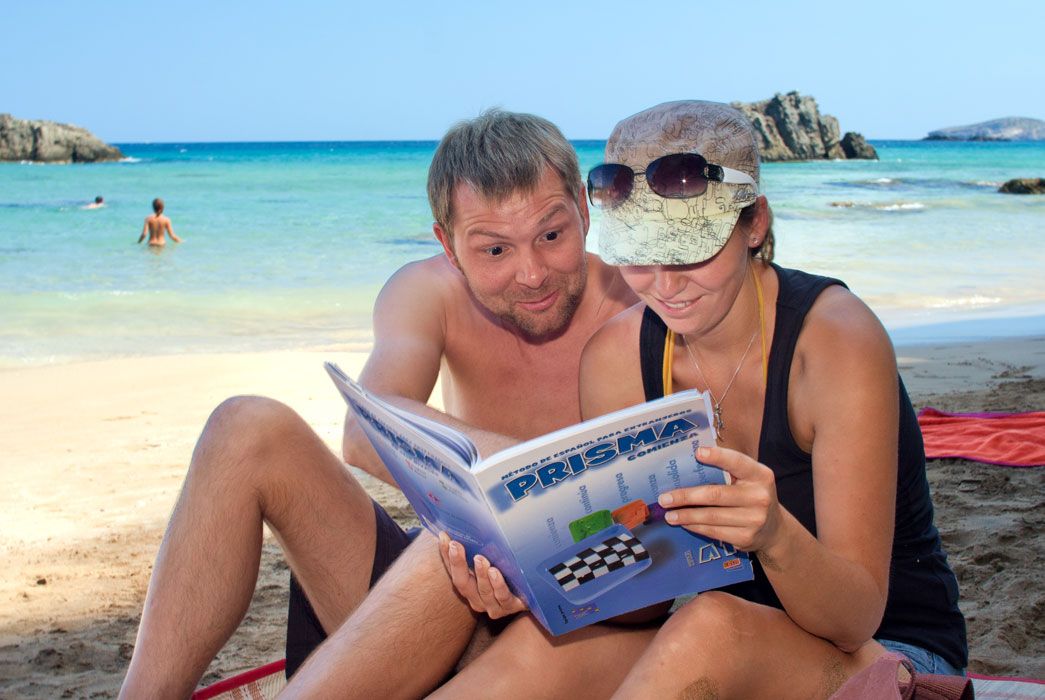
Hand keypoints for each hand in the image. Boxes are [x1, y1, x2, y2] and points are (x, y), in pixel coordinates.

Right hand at [437, 532, 527, 617]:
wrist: (531, 594)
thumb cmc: (508, 573)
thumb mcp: (492, 559)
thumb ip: (478, 548)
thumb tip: (469, 523)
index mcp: (468, 586)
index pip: (452, 569)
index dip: (446, 554)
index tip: (444, 537)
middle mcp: (476, 597)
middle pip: (462, 583)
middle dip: (458, 563)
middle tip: (456, 545)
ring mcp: (492, 605)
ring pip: (483, 590)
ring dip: (480, 574)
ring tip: (480, 558)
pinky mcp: (510, 606)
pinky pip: (502, 597)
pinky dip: (498, 585)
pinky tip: (495, 572)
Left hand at [658, 445, 783, 552]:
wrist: (774, 529)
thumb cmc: (752, 496)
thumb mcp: (749, 479)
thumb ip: (728, 470)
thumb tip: (690, 463)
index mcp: (760, 475)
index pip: (737, 462)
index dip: (718, 457)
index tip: (697, 453)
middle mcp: (759, 497)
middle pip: (715, 495)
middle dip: (685, 497)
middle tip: (664, 498)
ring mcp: (754, 520)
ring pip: (711, 516)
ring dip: (686, 516)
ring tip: (668, 514)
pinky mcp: (746, 538)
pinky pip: (714, 531)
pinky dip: (696, 526)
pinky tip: (684, 523)